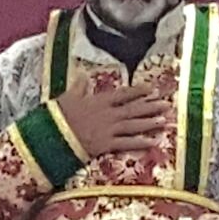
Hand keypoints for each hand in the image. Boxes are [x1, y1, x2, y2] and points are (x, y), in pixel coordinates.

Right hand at [54, 72, 170, 155]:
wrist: (52, 137)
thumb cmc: (58, 117)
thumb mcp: (67, 97)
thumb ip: (78, 87)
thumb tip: (82, 74)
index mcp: (99, 101)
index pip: (123, 94)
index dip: (139, 91)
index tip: (152, 89)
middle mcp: (108, 114)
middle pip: (134, 109)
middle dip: (151, 106)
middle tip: (167, 105)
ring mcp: (108, 129)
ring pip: (134, 125)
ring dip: (150, 123)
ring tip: (164, 120)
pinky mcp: (106, 145)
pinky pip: (127, 144)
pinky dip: (140, 143)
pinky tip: (153, 142)